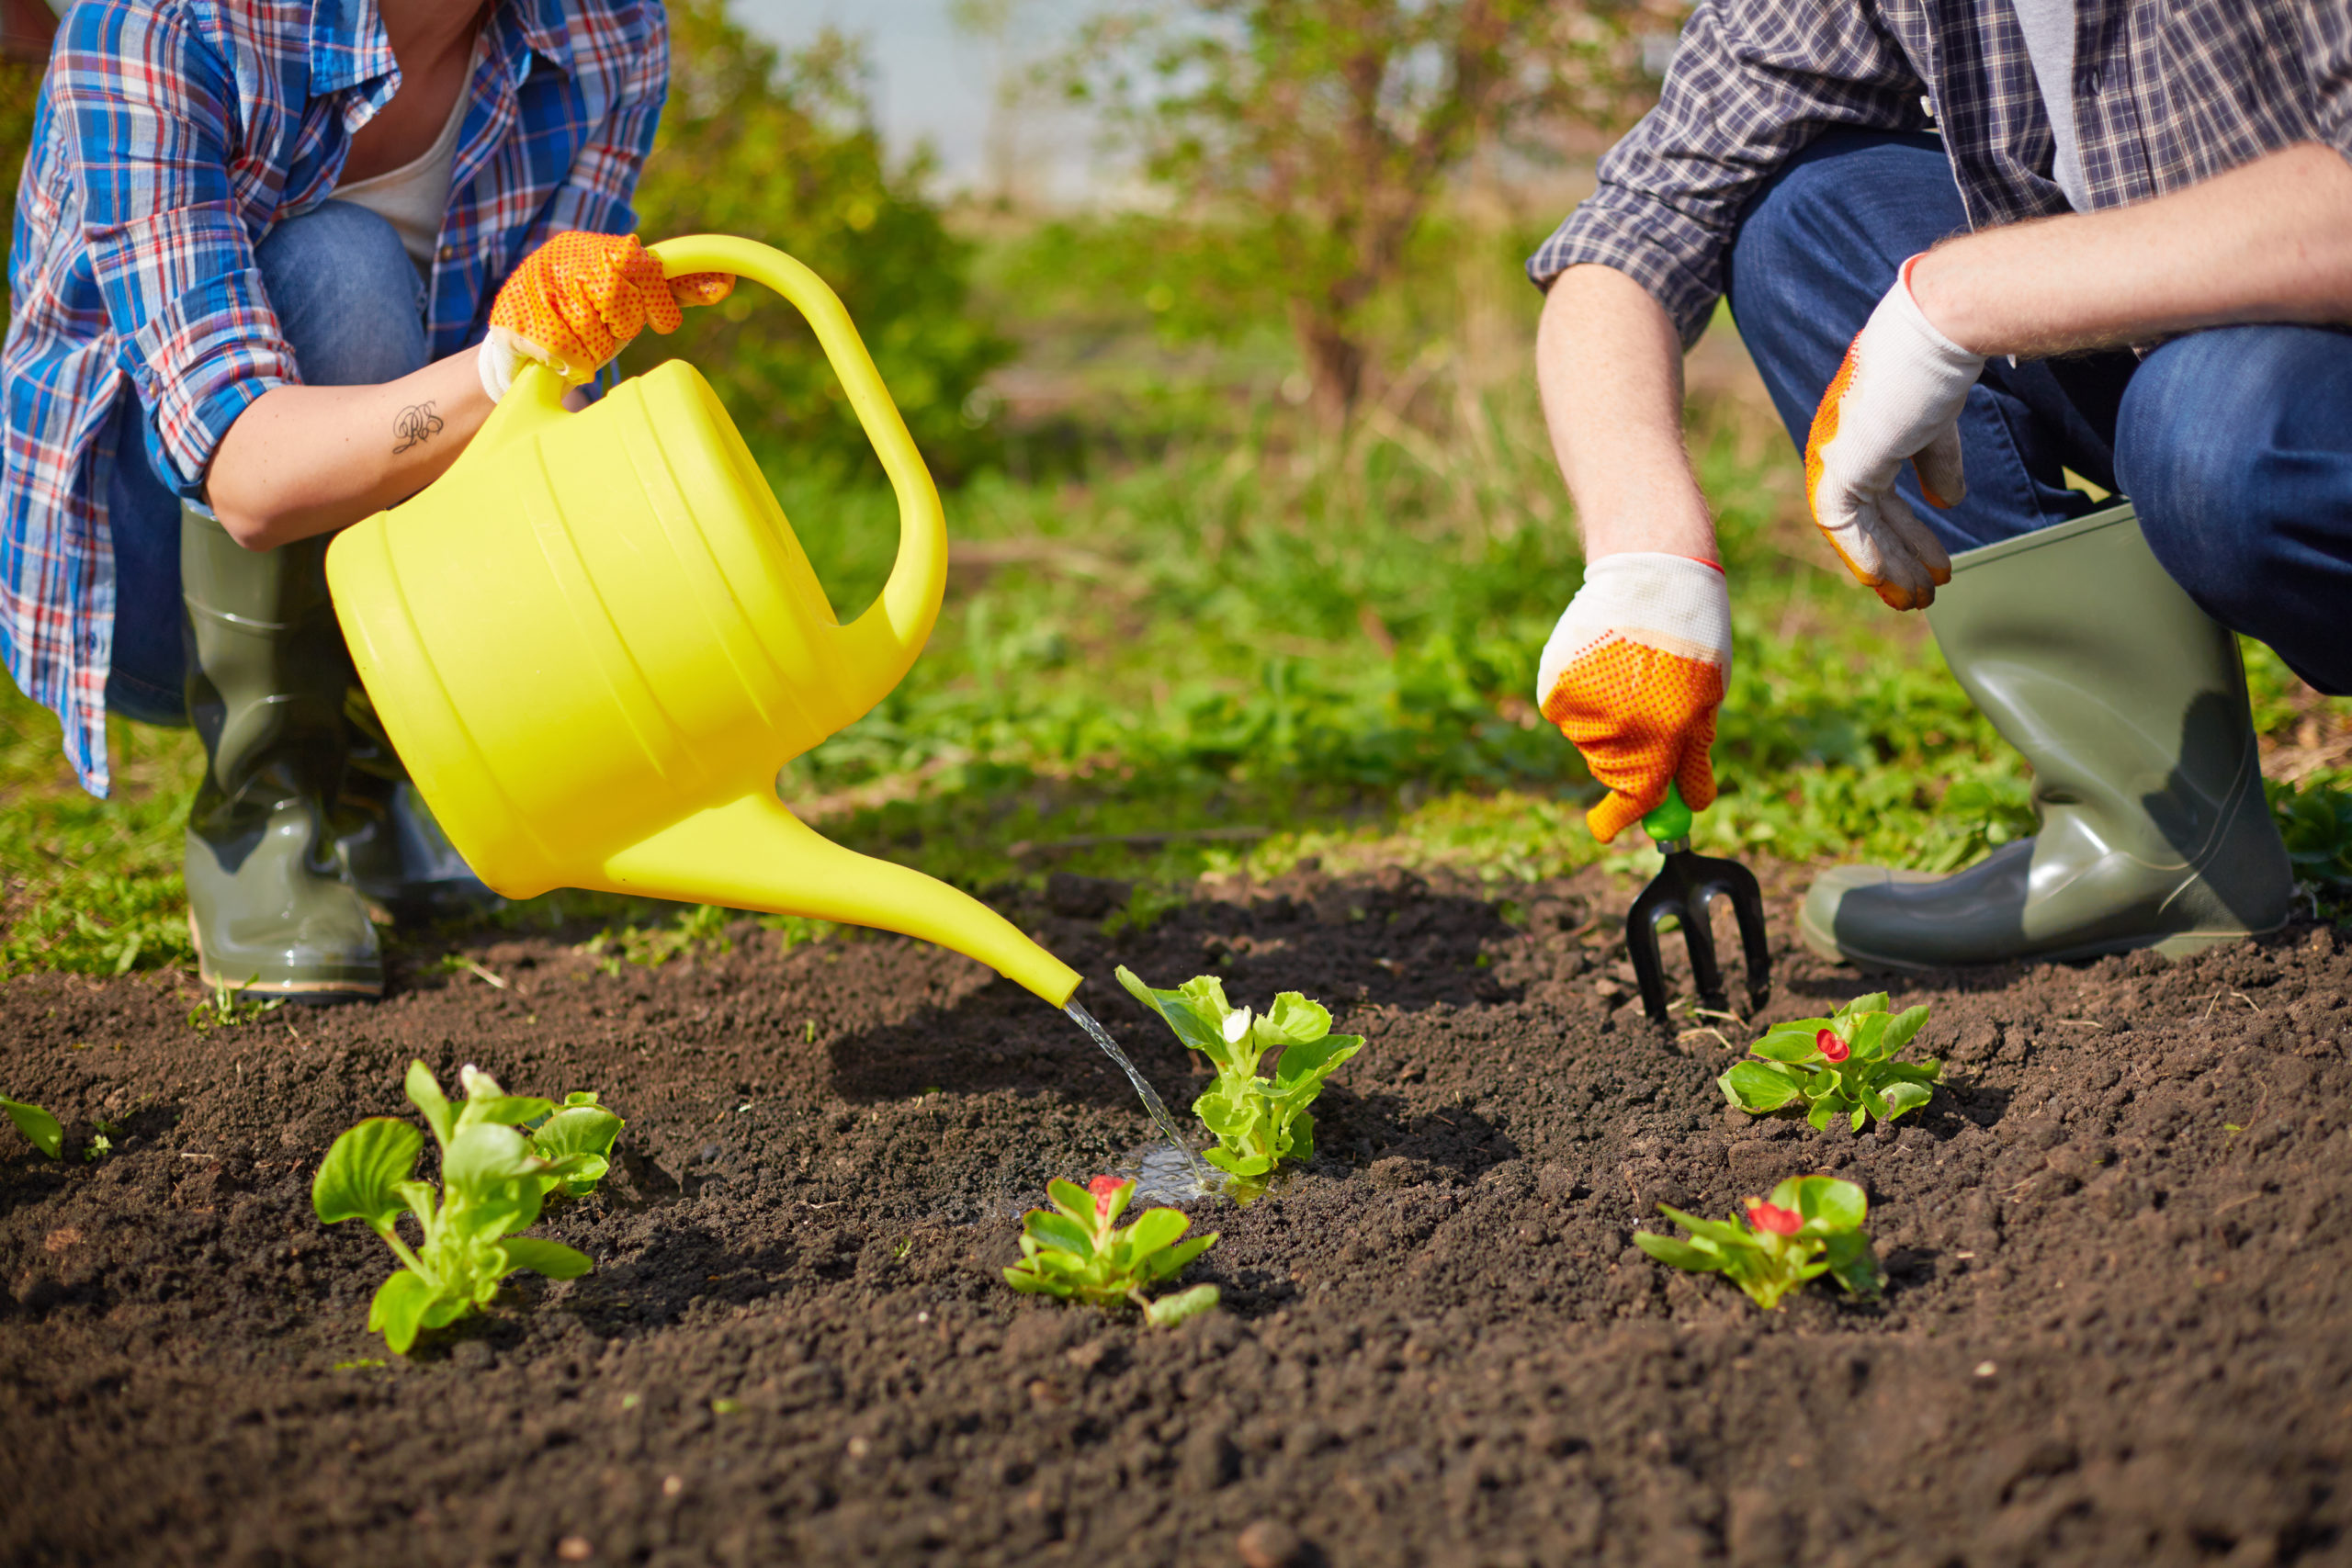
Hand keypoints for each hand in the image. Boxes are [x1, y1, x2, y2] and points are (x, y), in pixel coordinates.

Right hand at [478, 232, 733, 399]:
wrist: (520, 346)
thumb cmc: (589, 321)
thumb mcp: (634, 300)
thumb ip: (673, 288)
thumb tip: (726, 280)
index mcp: (595, 249)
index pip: (640, 264)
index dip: (657, 298)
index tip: (660, 321)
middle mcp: (563, 258)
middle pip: (618, 300)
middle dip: (622, 326)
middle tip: (610, 332)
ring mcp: (535, 286)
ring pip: (591, 332)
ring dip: (594, 350)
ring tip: (579, 343)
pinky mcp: (513, 319)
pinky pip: (564, 353)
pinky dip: (571, 365)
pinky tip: (560, 358)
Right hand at [1537, 553, 1730, 842]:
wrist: (1651, 573)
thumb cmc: (1692, 637)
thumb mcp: (1708, 698)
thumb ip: (1695, 756)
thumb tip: (1692, 804)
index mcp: (1666, 736)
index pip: (1636, 797)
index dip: (1618, 819)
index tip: (1604, 831)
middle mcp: (1620, 728)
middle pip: (1612, 772)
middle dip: (1626, 761)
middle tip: (1644, 719)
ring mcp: (1583, 707)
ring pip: (1589, 742)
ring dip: (1607, 724)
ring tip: (1630, 674)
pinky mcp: (1557, 687)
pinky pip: (1568, 714)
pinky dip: (1583, 701)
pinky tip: (1604, 664)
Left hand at [1803, 256, 1982, 609]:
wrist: (1942, 333)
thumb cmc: (1942, 364)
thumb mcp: (1938, 426)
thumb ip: (1935, 464)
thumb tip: (1947, 503)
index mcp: (1861, 432)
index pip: (1876, 496)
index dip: (1906, 534)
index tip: (1935, 566)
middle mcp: (1841, 444)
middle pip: (1867, 517)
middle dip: (1899, 558)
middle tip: (1922, 596)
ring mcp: (1836, 453)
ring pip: (1856, 526)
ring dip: (1888, 565)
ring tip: (1917, 598)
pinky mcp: (1839, 461)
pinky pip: (1841, 521)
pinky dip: (1866, 552)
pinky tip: (1888, 580)